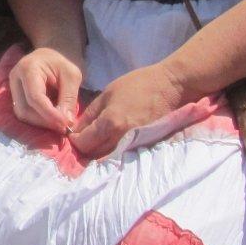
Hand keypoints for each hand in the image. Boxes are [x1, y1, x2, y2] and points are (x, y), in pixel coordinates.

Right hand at [8, 47, 82, 131]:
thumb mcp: (72, 76)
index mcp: (28, 68)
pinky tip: (51, 120)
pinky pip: (23, 114)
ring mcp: (12, 89)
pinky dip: (38, 120)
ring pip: (22, 114)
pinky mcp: (14, 97)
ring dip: (41, 123)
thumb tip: (67, 122)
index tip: (65, 123)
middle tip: (64, 126)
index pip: (35, 97)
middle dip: (45, 121)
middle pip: (25, 109)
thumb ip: (69, 97)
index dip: (49, 114)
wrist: (47, 58)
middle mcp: (15, 79)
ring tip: (59, 123)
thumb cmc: (60, 64)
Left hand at [68, 63, 187, 158]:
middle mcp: (121, 139)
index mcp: (110, 123)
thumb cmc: (138, 85)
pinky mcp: (144, 148)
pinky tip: (111, 145)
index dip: (76, 139)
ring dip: (99, 153)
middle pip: (94, 155)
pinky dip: (114, 154)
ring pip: (108, 159)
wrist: (170, 88)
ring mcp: (134, 146)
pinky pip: (123, 156)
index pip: (84, 143)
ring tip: (96, 142)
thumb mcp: (108, 93)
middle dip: (86, 148)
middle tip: (84, 138)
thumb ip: (90, 114)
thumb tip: (76, 130)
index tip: (75, 133)